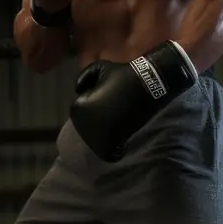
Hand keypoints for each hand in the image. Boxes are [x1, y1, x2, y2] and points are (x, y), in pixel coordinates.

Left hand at [70, 41, 197, 160]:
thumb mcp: (98, 68)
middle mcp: (80, 124)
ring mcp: (94, 136)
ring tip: (121, 125)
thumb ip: (84, 77)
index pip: (84, 116)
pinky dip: (117, 150)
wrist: (145, 84)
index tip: (111, 104)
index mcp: (77, 108)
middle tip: (118, 115)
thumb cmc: (122, 76)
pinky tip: (124, 140)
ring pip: (99, 143)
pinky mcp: (109, 145)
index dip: (99, 109)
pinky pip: (110, 154)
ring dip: (109, 137)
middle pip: (91, 131)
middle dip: (102, 124)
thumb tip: (77, 90)